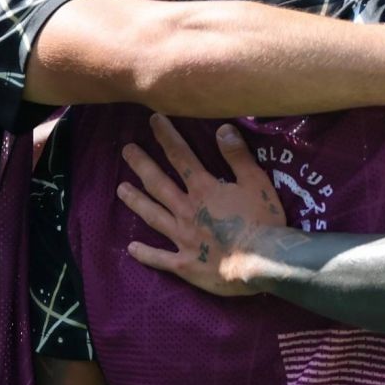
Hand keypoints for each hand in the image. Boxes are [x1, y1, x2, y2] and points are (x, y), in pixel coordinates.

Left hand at [118, 116, 287, 295]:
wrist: (261, 263)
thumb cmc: (263, 221)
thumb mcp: (256, 182)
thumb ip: (238, 156)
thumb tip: (222, 127)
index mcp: (203, 189)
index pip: (180, 157)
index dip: (166, 137)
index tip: (153, 120)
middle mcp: (186, 210)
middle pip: (158, 184)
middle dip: (142, 165)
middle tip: (126, 151)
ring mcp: (182, 238)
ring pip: (153, 216)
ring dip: (136, 201)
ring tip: (121, 190)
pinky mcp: (185, 264)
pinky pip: (160, 258)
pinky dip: (145, 253)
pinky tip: (131, 248)